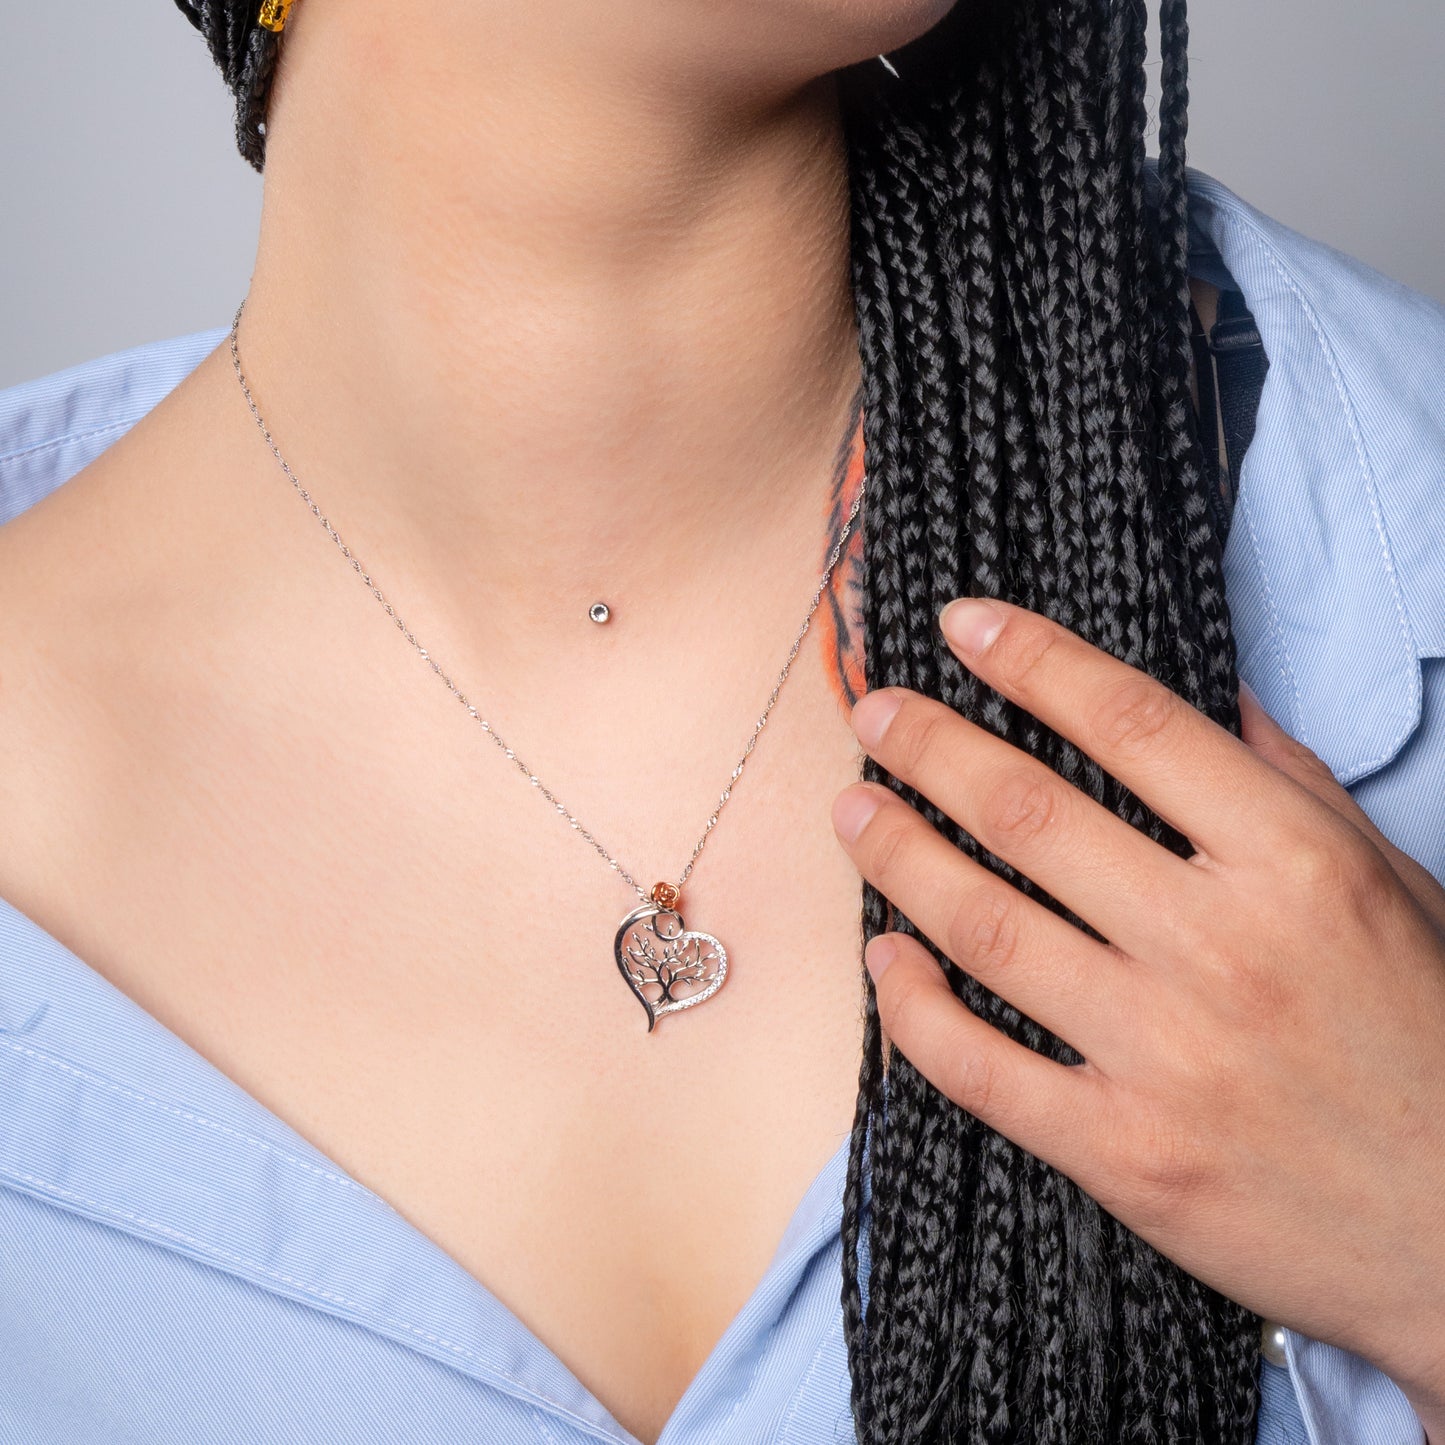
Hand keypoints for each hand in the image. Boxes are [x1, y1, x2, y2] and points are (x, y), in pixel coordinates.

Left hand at [830, 596, 1444, 1431]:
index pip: (1132, 724)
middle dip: (932, 748)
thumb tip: (1207, 700)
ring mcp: (1164, 1055)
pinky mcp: (1125, 1153)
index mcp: (1295, 865)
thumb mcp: (1396, 885)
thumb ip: (1292, 786)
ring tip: (855, 811)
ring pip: (987, 926)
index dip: (1033, 660)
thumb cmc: (1435, 1041)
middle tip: (876, 716)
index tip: (966, 626)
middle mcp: (1219, 948)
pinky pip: (981, 1068)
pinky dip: (915, 1009)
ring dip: (900, 857)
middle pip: (1031, 814)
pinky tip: (884, 959)